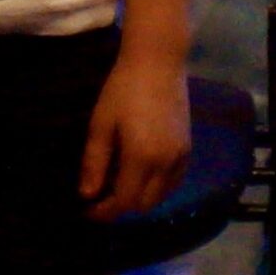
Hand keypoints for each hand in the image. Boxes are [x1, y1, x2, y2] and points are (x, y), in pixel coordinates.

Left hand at [79, 57, 190, 221]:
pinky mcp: (188, 149)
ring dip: (140, 198)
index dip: (105, 212)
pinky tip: (141, 175)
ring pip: (161, 196)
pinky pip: (174, 182)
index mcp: (142, 158)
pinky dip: (157, 188)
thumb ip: (94, 162)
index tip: (88, 210)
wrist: (158, 62)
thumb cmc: (123, 89)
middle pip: (144, 204)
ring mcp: (181, 157)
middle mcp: (166, 164)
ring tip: (118, 185)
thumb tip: (87, 194)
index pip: (124, 201)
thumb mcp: (101, 124)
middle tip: (100, 197)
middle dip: (121, 207)